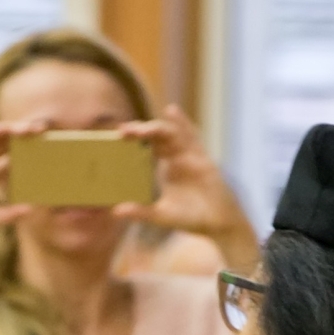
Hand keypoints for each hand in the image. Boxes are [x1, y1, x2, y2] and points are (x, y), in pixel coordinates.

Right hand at [0, 121, 38, 230]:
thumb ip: (7, 214)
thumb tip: (32, 210)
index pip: (9, 167)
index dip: (27, 163)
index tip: (48, 162)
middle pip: (6, 148)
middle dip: (26, 143)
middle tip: (50, 139)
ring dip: (17, 132)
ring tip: (38, 129)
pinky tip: (16, 129)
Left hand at [113, 105, 258, 273]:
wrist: (217, 223)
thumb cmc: (191, 217)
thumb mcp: (161, 215)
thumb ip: (140, 212)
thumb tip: (115, 211)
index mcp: (165, 167)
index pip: (147, 148)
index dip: (134, 140)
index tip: (117, 137)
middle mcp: (176, 157)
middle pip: (156, 137)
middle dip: (140, 131)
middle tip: (122, 130)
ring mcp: (190, 156)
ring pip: (171, 134)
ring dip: (156, 128)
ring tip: (141, 127)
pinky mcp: (202, 159)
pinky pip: (192, 137)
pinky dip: (182, 124)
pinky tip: (171, 111)